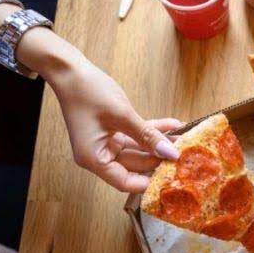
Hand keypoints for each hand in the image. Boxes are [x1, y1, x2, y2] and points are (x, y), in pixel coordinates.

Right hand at [46, 53, 181, 192]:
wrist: (70, 69)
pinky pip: (136, 136)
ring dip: (159, 143)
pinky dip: (151, 131)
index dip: (148, 182)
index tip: (171, 177)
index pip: (125, 182)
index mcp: (94, 159)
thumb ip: (147, 136)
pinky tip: (172, 126)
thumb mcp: (122, 115)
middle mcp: (99, 155)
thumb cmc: (88, 92)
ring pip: (138, 150)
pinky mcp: (112, 132)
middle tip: (184, 155)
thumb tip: (170, 153)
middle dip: (159, 158)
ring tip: (183, 138)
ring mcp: (106, 143)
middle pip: (135, 166)